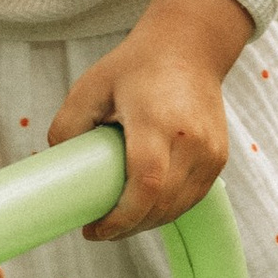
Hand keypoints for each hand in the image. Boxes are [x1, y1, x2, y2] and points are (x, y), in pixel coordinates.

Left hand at [48, 0, 251, 241]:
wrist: (190, 47)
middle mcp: (191, 140)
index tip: (94, 230)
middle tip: (98, 230)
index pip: (145, 184)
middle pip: (160, 205)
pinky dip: (166, 210)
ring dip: (147, 223)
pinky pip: (191, 198)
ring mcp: (210, 151)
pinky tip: (144, 210)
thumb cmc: (136, 65)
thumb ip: (67, 124)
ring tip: (118, 221)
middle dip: (128, 227)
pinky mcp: (219, 158)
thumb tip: (58, 166)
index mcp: (157, 121)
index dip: (120, 217)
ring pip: (178, 208)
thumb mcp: (90, 85)